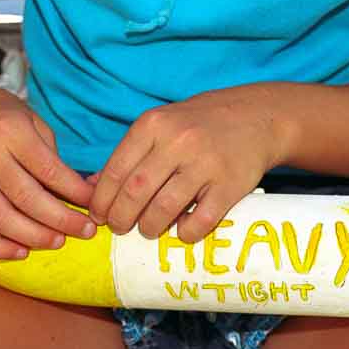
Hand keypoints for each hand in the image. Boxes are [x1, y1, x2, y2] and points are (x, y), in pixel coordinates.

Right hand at [0, 83, 96, 259]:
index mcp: (10, 132)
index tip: (95, 205)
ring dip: (34, 237)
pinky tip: (21, 252)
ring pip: (2, 220)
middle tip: (85, 231)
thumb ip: (54, 158)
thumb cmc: (2, 114)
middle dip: (62, 220)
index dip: (76, 193)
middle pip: (28, 199)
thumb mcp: (33, 122)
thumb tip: (84, 193)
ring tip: (58, 241)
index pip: (49, 171)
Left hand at [89, 89, 282, 245]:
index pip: (117, 169)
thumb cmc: (198, 123)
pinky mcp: (230, 185)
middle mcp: (177, 141)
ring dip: (149, 226)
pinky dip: (185, 232)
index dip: (103, 198)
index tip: (98, 216)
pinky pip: (200, 220)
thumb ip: (130, 153)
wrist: (255, 116)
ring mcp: (205, 163)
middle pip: (136, 191)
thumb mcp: (160, 125)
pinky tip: (181, 231)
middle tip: (119, 228)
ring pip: (164, 208)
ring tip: (147, 230)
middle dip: (121, 217)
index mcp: (154, 125)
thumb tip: (93, 185)